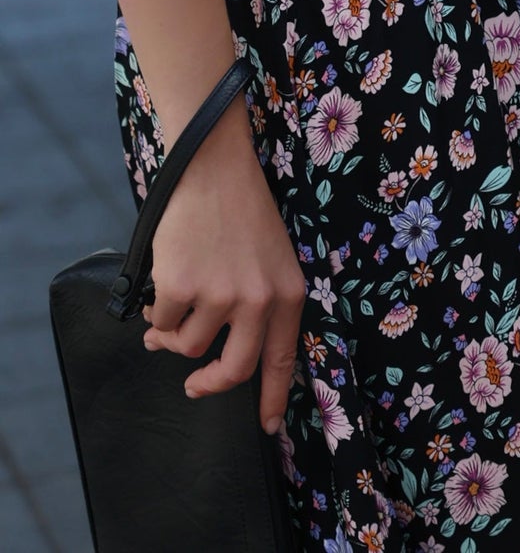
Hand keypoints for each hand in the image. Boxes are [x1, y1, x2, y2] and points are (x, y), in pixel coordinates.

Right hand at [141, 121, 305, 436]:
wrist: (213, 166)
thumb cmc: (240, 210)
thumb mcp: (271, 257)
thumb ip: (258, 305)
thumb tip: (220, 356)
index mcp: (288, 293)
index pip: (282, 359)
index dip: (272, 397)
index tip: (267, 428)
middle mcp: (259, 300)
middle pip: (234, 371)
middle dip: (209, 385)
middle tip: (194, 386)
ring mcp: (220, 297)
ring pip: (188, 347)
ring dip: (173, 336)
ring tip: (170, 309)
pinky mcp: (181, 290)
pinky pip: (161, 323)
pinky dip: (156, 313)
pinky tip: (162, 285)